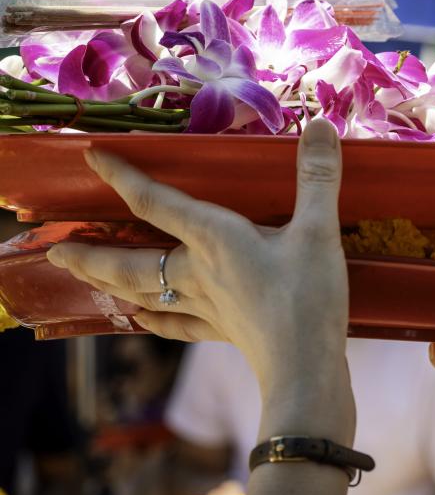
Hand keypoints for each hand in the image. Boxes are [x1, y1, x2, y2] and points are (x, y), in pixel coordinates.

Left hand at [46, 119, 352, 443]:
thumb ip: (318, 177)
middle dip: (90, 254)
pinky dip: (154, 320)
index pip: (156, 203)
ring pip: (144, 292)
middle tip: (53, 250)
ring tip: (81, 275)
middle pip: (130, 262)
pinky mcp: (220, 332)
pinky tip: (140, 320)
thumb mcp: (318, 231)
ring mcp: (205, 306)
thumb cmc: (308, 298)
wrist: (305, 369)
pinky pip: (175, 324)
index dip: (123, 177)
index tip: (91, 157)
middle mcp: (198, 272)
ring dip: (109, 282)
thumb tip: (322, 125)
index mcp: (214, 240)